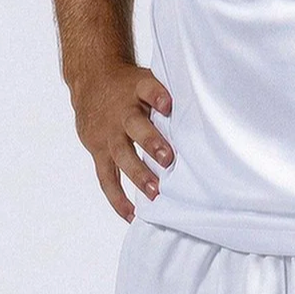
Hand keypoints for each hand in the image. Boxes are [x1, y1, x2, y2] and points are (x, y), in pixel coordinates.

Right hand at [71, 62, 173, 222]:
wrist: (91, 80)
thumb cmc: (129, 86)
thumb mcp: (145, 79)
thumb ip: (166, 95)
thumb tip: (203, 109)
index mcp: (137, 89)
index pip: (147, 89)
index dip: (157, 96)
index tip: (168, 104)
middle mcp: (121, 112)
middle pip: (135, 126)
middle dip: (151, 143)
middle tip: (168, 159)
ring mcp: (108, 133)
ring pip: (121, 155)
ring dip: (138, 174)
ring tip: (154, 192)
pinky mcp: (97, 150)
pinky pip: (106, 177)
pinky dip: (117, 198)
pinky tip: (132, 214)